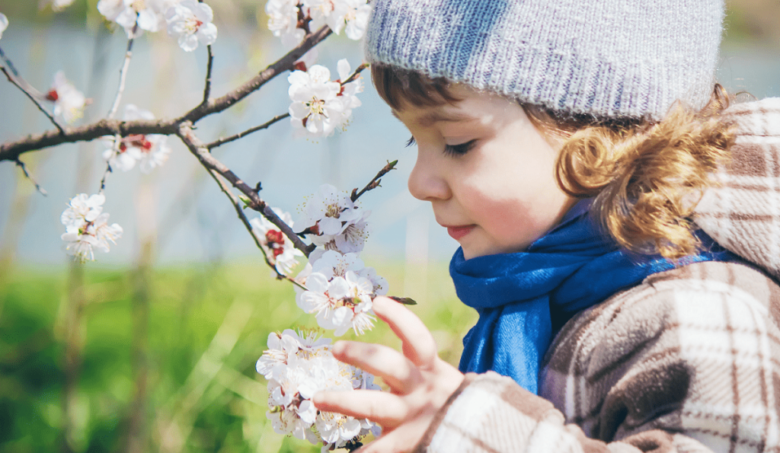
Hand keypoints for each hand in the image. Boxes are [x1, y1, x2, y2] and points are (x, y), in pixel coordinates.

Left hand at [313, 296, 464, 451]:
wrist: (478, 434)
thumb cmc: (446, 398)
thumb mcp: (436, 371)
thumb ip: (413, 350)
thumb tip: (385, 307)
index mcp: (430, 368)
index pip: (418, 338)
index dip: (400, 318)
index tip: (377, 302)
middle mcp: (422, 389)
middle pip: (392, 367)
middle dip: (363, 356)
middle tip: (336, 347)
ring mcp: (413, 417)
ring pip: (377, 407)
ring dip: (345, 401)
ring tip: (318, 398)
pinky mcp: (407, 441)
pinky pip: (381, 448)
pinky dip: (363, 452)